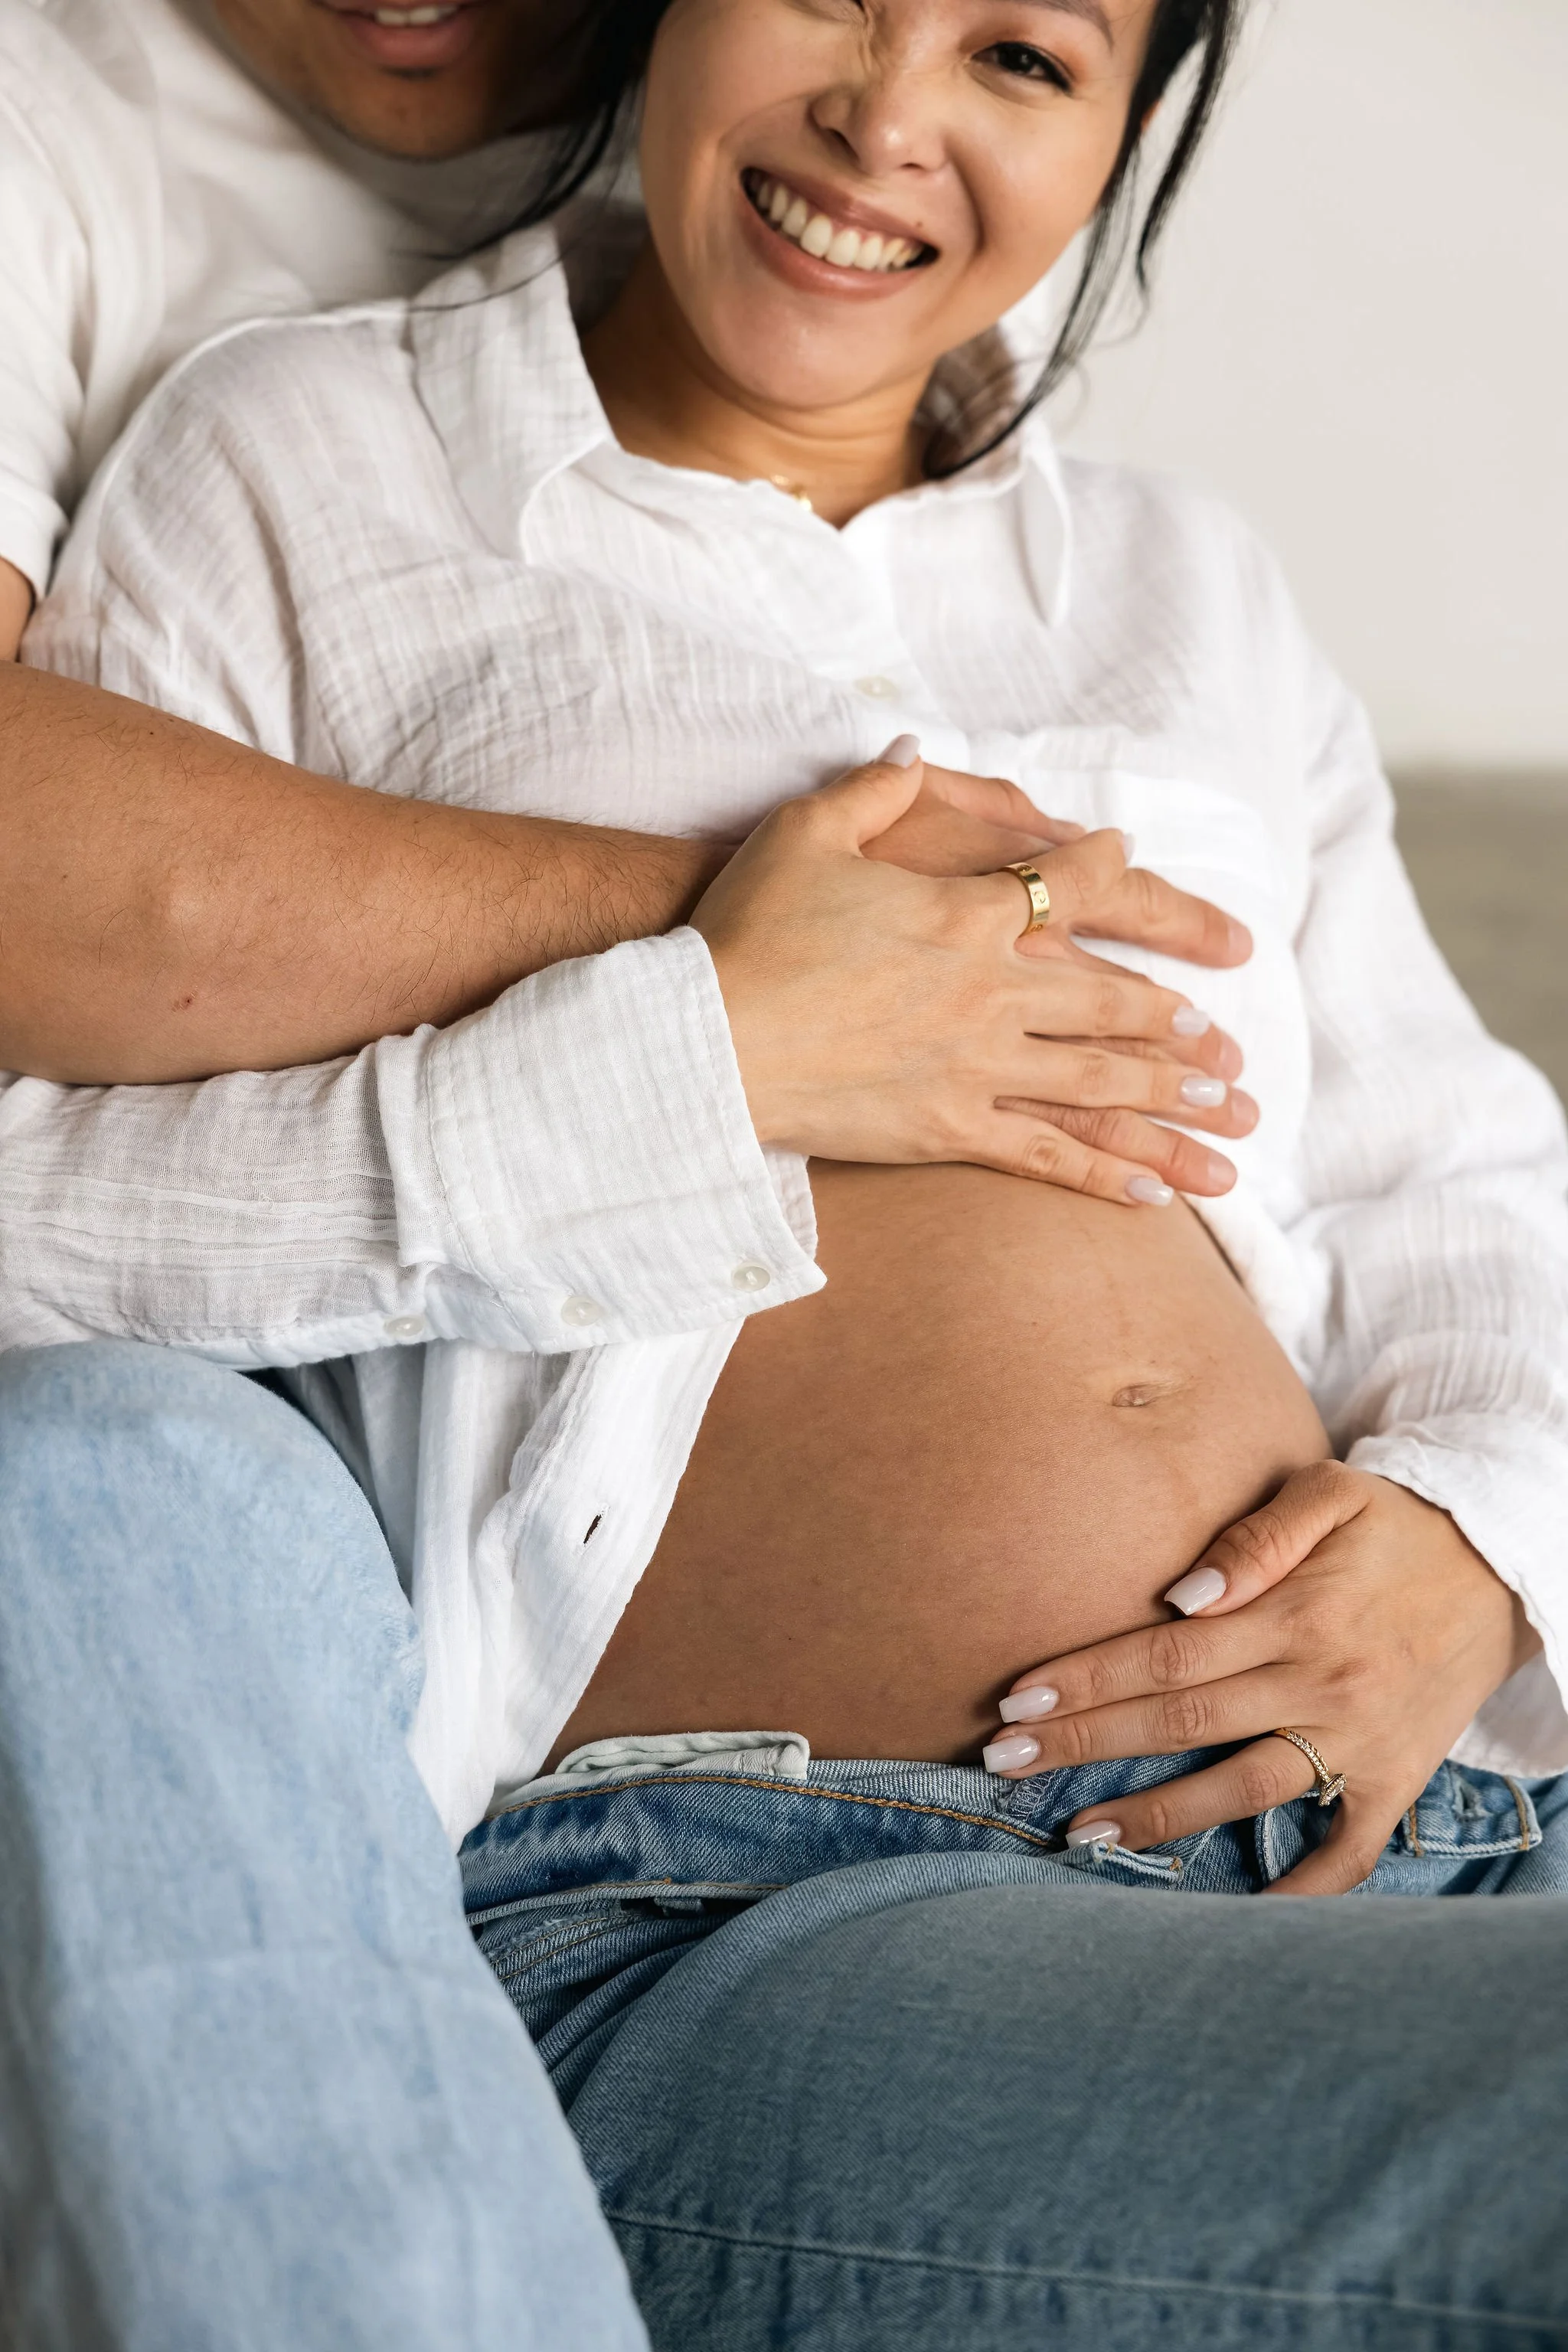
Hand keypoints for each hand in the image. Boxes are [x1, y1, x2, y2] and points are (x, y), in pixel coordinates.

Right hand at [692, 748, 1256, 1203]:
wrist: (706, 1034)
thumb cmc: (749, 928)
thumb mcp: (806, 830)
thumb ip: (873, 787)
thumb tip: (912, 749)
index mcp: (969, 912)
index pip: (1073, 883)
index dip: (1117, 873)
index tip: (1140, 870)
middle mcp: (993, 990)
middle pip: (1113, 1001)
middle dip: (1177, 1021)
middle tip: (1226, 1042)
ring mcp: (977, 1065)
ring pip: (1100, 1082)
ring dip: (1171, 1097)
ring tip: (1224, 1112)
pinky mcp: (948, 1127)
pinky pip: (1047, 1153)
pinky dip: (1106, 1173)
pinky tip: (1159, 1191)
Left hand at [984, 1462, 1541, 1893]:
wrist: (1503, 1562)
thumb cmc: (1395, 1521)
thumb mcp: (1330, 1492)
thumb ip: (1253, 1540)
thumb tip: (1179, 1595)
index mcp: (1295, 1614)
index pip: (1166, 1654)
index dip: (1085, 1679)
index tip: (1014, 1703)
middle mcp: (1322, 1683)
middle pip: (1183, 1723)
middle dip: (1087, 1745)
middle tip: (1003, 1764)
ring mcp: (1360, 1741)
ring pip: (1244, 1789)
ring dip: (1159, 1816)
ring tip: (1080, 1832)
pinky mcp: (1397, 1780)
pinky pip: (1347, 1852)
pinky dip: (1299, 1888)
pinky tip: (1238, 1906)